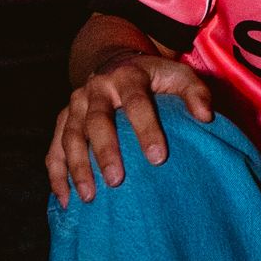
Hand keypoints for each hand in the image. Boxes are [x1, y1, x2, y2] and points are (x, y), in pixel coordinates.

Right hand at [46, 50, 215, 206]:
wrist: (114, 62)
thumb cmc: (153, 77)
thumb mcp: (178, 75)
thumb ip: (195, 92)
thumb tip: (206, 117)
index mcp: (127, 76)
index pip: (136, 102)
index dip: (146, 129)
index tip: (158, 158)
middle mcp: (96, 88)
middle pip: (96, 120)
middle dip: (105, 151)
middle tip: (116, 181)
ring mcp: (75, 105)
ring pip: (70, 136)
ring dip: (77, 168)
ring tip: (89, 197)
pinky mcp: (63, 120)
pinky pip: (54, 148)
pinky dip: (57, 175)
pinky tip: (66, 199)